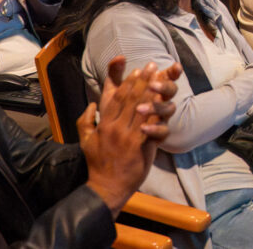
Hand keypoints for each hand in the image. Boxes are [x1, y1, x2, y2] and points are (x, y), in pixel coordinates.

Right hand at [81, 58, 177, 217]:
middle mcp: (115, 127)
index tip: (137, 70)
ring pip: (142, 108)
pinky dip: (158, 112)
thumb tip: (92, 104)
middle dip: (143, 80)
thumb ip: (85, 120)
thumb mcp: (85, 140)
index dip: (127, 82)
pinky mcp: (140, 146)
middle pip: (131, 98)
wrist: (107, 186)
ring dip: (153, 91)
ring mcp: (128, 136)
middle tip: (152, 66)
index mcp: (103, 124)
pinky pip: (151, 125)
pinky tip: (166, 102)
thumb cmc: (97, 163)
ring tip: (161, 77)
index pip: (116, 97)